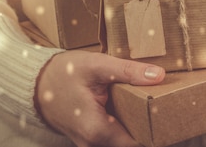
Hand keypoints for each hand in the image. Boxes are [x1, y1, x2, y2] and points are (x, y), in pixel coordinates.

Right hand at [35, 50, 164, 146]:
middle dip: (151, 129)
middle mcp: (92, 143)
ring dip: (139, 127)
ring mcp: (90, 142)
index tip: (171, 118)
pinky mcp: (90, 136)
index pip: (137, 143)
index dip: (157, 133)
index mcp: (96, 130)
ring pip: (123, 141)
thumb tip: (159, 76)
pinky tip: (138, 108)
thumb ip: (128, 71)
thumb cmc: (63, 73)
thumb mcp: (97, 66)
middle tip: (167, 111)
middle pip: (131, 143)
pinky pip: (114, 136)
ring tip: (156, 108)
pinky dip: (128, 124)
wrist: (35, 81)